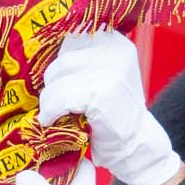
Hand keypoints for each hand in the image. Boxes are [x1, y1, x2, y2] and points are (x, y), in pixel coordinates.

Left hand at [37, 31, 181, 184]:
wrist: (136, 144)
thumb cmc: (116, 113)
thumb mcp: (107, 76)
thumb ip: (86, 60)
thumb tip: (48, 54)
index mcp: (116, 43)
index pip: (72, 40)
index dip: (61, 63)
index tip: (60, 82)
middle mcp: (114, 52)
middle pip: (63, 60)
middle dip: (53, 83)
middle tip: (54, 102)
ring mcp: (108, 73)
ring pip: (58, 80)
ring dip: (49, 100)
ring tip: (51, 113)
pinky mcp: (98, 94)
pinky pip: (60, 99)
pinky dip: (50, 112)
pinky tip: (49, 121)